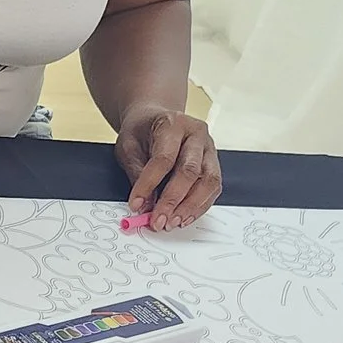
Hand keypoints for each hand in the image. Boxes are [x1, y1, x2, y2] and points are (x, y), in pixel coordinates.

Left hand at [118, 106, 222, 228]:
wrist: (155, 119)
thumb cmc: (142, 131)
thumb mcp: (128, 146)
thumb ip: (136, 174)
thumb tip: (145, 206)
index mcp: (172, 123)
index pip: (163, 158)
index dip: (149, 184)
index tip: (136, 205)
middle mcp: (196, 134)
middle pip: (190, 171)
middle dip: (173, 200)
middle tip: (158, 221)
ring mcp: (209, 148)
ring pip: (208, 181)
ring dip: (190, 207)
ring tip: (172, 223)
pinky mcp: (214, 163)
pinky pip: (213, 188)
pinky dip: (199, 206)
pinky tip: (184, 217)